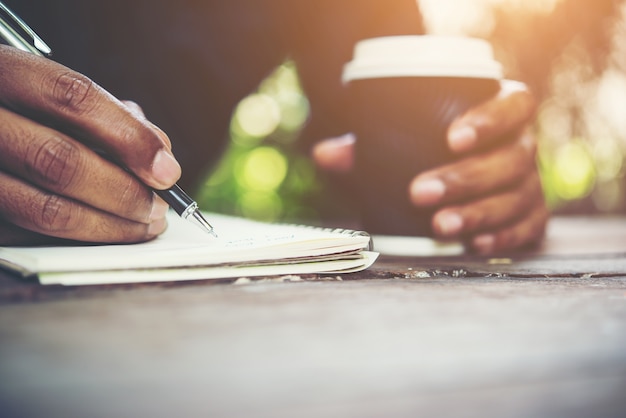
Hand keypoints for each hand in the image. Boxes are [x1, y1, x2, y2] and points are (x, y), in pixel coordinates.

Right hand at [0, 45, 180, 244]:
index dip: (130, 137)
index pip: (73, 98)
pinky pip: (30, 237)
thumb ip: (109, 114)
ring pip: (46, 210)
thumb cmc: (24, 108)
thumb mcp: (55, 92)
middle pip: (61, 161)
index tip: (168, 171)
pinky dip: (79, 240)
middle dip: (125, 192)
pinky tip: (107, 233)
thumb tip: (161, 157)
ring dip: (110, 226)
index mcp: (3, 72)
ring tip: (144, 225)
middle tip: (159, 207)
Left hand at [313, 80, 547, 253]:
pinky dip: (502, 238)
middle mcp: (524, 147)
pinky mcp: (531, 217)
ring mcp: (531, 184)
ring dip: (479, 213)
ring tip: (440, 227)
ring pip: (518, 197)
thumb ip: (365, 146)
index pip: (515, 105)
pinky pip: (528, 229)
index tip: (452, 138)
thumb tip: (324, 155)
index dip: (490, 119)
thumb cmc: (427, 150)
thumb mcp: (399, 142)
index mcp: (503, 114)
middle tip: (420, 193)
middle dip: (466, 178)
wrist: (460, 172)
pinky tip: (474, 245)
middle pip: (512, 158)